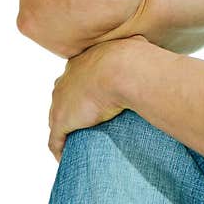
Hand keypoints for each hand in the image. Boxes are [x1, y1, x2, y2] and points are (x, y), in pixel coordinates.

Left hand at [47, 36, 143, 161]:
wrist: (123, 69)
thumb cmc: (134, 58)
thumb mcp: (135, 46)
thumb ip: (136, 46)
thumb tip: (148, 45)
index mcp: (82, 62)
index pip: (76, 78)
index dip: (84, 89)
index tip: (95, 99)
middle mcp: (66, 80)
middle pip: (63, 98)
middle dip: (72, 108)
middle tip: (89, 121)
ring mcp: (62, 101)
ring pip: (57, 119)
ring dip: (67, 130)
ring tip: (79, 141)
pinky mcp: (63, 121)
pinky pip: (55, 140)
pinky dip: (60, 149)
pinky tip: (67, 158)